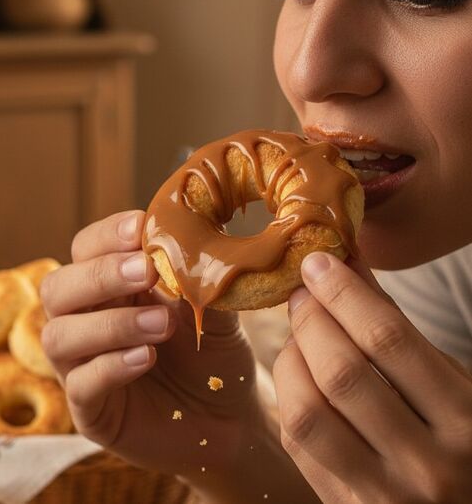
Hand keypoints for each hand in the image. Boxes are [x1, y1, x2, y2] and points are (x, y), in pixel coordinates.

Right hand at [40, 210, 262, 475]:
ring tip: (160, 325)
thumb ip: (199, 277)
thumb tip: (194, 237)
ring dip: (109, 324)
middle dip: (98, 275)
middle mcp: (84, 321)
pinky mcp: (90, 410)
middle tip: (144, 271)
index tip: (139, 228)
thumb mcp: (214, 310)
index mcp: (109, 287)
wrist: (230, 420)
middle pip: (57, 288)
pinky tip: (145, 358)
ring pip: (59, 336)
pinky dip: (109, 367)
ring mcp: (81, 367)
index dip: (105, 236)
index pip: (85, 249)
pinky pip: (80, 385)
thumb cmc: (213, 355)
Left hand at [274, 252, 471, 502]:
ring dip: (290, 360)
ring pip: (307, 413)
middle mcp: (426, 463)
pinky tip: (298, 376)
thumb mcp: (456, 386)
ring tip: (297, 336)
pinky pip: (299, 445)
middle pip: (340, 373)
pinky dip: (290, 399)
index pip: (388, 340)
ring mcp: (383, 495)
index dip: (344, 293)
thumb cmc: (467, 443)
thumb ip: (399, 330)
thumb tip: (347, 264)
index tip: (318, 263)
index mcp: (467, 420)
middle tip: (301, 294)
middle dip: (311, 320)